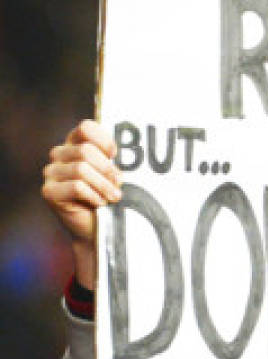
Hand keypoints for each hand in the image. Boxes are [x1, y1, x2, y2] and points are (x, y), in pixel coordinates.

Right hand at [41, 120, 121, 289]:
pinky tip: (99, 204)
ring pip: (81, 169)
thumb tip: (126, 149)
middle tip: (118, 185)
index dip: (104, 141)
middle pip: (86, 151)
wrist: (99, 231)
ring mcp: (50, 173)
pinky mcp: (49, 192)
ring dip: (103, 186)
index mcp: (75, 144)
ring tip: (112, 197)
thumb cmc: (110, 198)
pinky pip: (77, 186)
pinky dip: (94, 196)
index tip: (115, 156)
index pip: (86, 128)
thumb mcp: (114, 174)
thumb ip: (113, 158)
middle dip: (108, 170)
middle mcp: (59, 155)